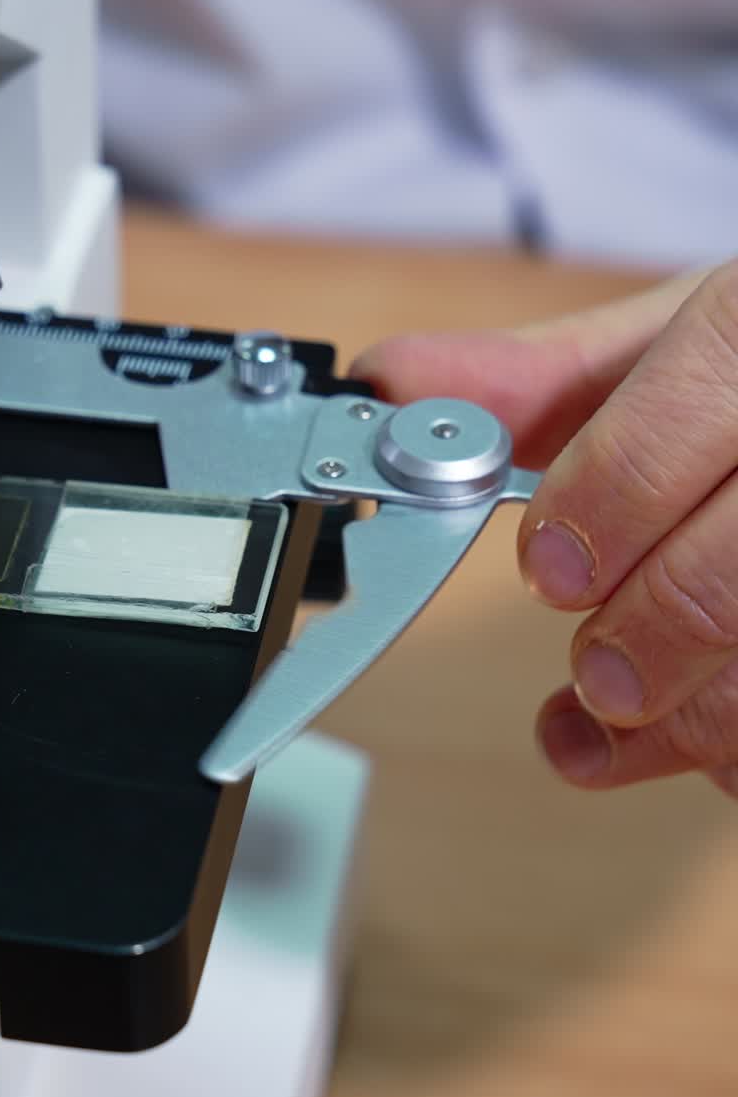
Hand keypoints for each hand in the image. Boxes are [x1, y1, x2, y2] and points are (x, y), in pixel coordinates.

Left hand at [351, 265, 737, 798]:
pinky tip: (707, 746)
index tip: (549, 570)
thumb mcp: (666, 349)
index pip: (694, 407)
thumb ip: (533, 380)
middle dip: (649, 636)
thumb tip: (390, 388)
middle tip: (592, 680)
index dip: (610, 500)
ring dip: (696, 721)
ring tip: (615, 729)